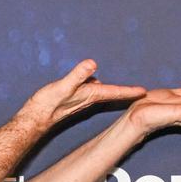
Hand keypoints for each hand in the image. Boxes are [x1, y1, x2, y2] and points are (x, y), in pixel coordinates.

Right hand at [23, 60, 146, 127]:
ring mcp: (83, 98)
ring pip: (104, 91)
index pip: (115, 91)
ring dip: (116, 90)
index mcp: (91, 94)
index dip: (130, 91)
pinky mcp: (75, 97)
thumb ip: (77, 75)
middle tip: (144, 91)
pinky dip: (98, 85)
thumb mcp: (62, 86)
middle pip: (114, 93)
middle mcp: (90, 97)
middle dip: (128, 92)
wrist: (35, 118)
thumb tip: (92, 63)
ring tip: (129, 88)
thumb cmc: (47, 104)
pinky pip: (92, 89)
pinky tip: (98, 81)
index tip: (145, 92)